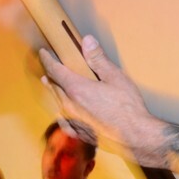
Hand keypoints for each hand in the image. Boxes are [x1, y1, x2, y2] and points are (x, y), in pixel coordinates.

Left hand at [38, 35, 163, 163]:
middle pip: (54, 87)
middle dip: (51, 75)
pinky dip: (62, 111)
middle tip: (50, 66)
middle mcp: (70, 106)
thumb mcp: (115, 77)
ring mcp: (73, 122)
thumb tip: (87, 41)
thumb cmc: (128, 107)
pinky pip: (64, 120)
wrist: (135, 137)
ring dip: (55, 92)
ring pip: (58, 103)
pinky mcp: (79, 133)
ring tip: (52, 85)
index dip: (47, 60)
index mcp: (76, 89)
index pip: (54, 71)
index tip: (43, 53)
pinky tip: (64, 112)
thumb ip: (98, 59)